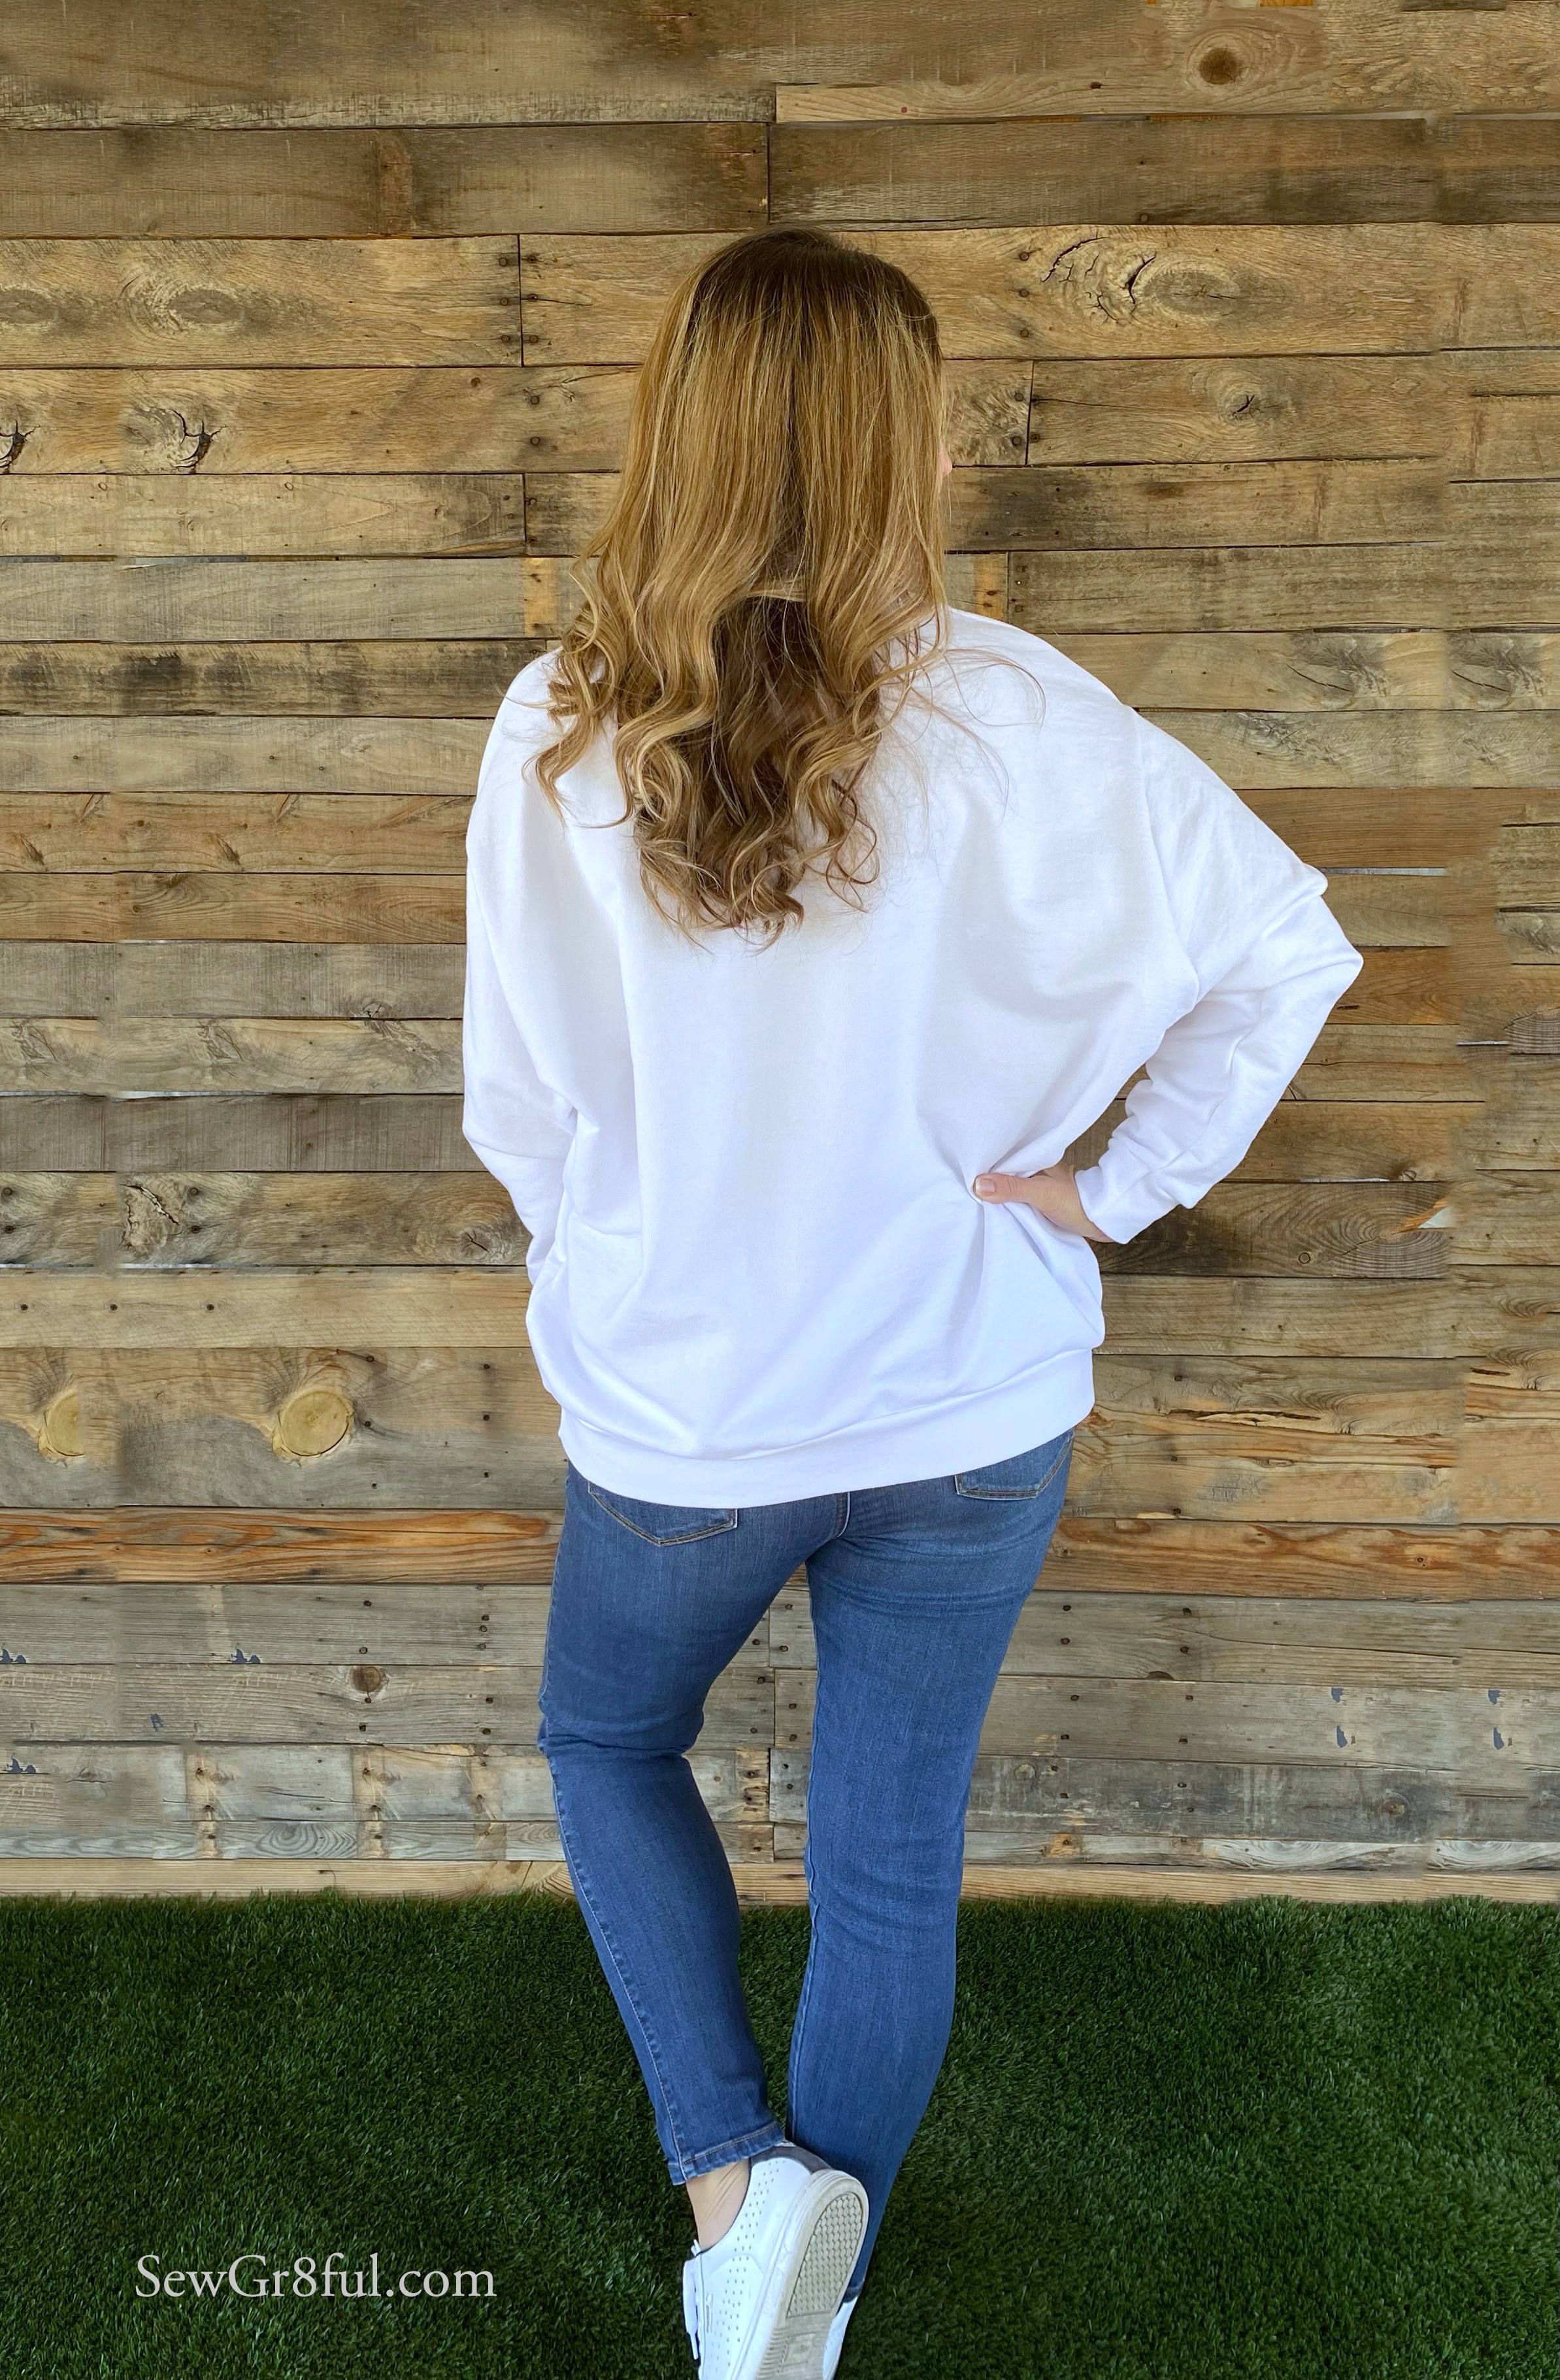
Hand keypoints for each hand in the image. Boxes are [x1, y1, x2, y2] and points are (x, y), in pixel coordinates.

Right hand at [972, 1159, 1115, 1243]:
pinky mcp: (1039, 1199)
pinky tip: (995, 1205)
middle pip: (1004, 1171)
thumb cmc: (1075, 1202)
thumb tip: (978, 1184)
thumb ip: (1012, 1187)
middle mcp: (1035, 1168)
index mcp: (1035, 1159)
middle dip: (987, 1178)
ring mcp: (1037, 1183)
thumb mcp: (1041, 1194)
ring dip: (996, 1190)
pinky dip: (1006, 1201)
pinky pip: (1016, 1197)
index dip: (984, 1164)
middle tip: (962, 1183)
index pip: (1002, 1157)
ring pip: (1010, 1184)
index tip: (963, 1170)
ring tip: (973, 1195)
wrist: (1101, 1220)